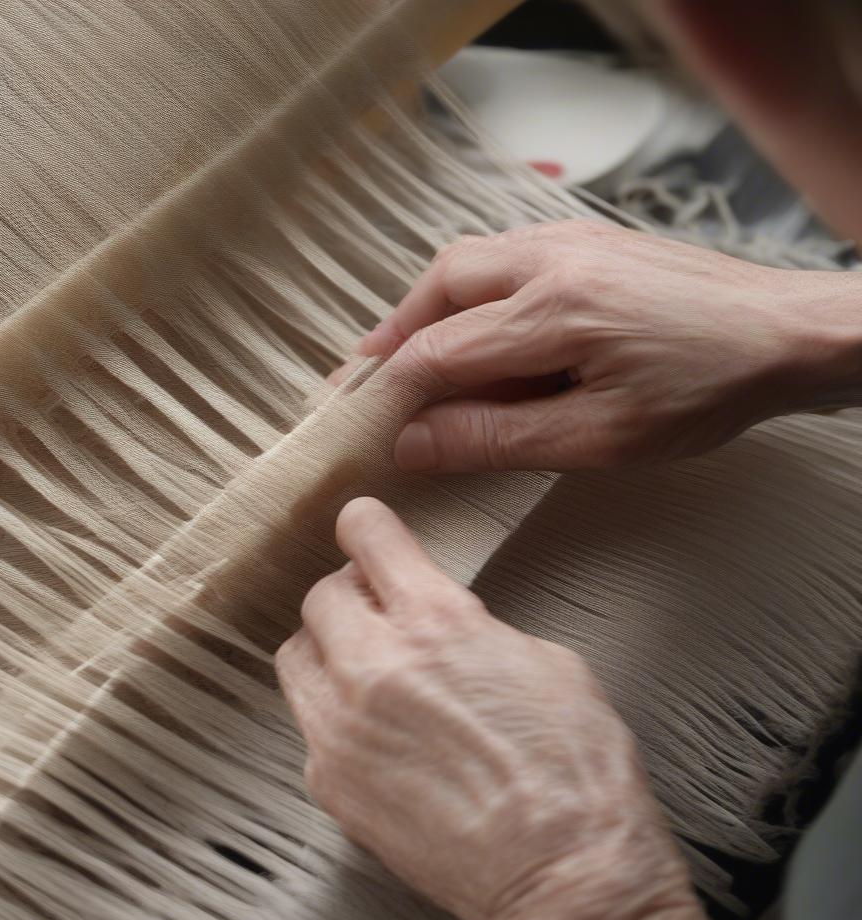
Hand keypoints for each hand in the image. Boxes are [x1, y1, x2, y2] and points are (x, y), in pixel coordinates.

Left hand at [276, 497, 741, 919]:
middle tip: (377, 610)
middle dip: (351, 594)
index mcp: (437, 621)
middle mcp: (376, 666)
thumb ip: (473, 627)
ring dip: (327, 650)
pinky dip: (332, 717)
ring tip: (364, 669)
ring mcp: (342, 729)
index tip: (363, 529)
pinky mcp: (330, 785)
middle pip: (321, 595)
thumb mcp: (546, 661)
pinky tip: (374, 735)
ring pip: (296, 657)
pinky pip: (309, 726)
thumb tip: (440, 623)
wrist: (566, 875)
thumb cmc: (576, 769)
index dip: (365, 526)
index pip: (368, 538)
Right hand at [358, 219, 861, 472]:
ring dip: (428, 308)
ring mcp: (572, 239)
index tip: (369, 431)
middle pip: (440, 286)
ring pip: (468, 262)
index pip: (439, 353)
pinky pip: (505, 255)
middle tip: (369, 381)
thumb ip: (498, 439)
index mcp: (555, 312)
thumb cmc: (705, 391)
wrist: (788, 332)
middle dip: (396, 334)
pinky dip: (470, 292)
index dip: (394, 394)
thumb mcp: (600, 438)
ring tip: (410, 357)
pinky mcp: (590, 238)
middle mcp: (552, 259)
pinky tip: (476, 327)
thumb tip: (415, 444)